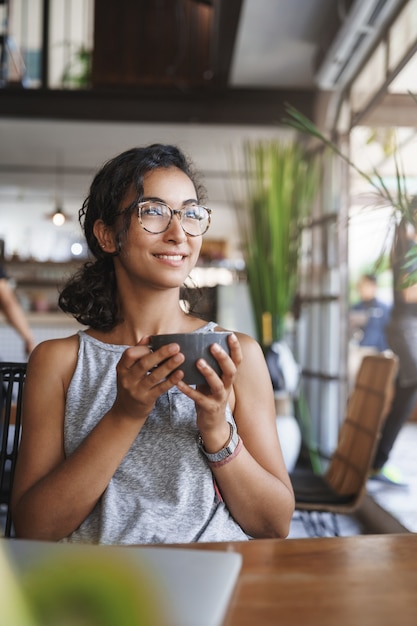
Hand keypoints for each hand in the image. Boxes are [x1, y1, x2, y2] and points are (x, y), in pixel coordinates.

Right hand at [111, 337, 185, 421]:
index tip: (156, 344)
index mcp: (122, 368)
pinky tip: (180, 374)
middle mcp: (127, 379)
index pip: (130, 354)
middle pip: (144, 364)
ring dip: (168, 366)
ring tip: (181, 357)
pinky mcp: (146, 400)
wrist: (126, 412)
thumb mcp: (128, 370)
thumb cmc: (131, 385)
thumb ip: (138, 353)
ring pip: (153, 376)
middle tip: (176, 346)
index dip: (144, 348)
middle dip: (161, 354)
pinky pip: (160, 389)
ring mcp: (136, 390)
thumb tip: (148, 337)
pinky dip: (170, 381)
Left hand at [176, 333, 241, 448]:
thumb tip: (197, 344)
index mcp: (228, 378)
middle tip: (213, 346)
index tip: (230, 335)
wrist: (212, 424)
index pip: (236, 361)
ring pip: (217, 384)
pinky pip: (198, 398)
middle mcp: (227, 387)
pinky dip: (188, 389)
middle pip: (230, 371)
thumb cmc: (210, 396)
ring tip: (199, 361)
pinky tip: (178, 382)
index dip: (235, 348)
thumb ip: (210, 366)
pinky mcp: (208, 408)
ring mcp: (219, 398)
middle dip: (223, 358)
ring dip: (208, 372)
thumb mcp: (213, 380)